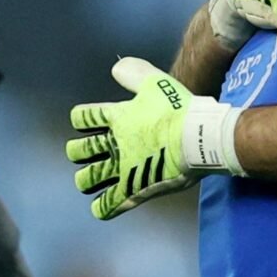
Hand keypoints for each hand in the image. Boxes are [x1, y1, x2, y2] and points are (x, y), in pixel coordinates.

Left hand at [67, 58, 240, 219]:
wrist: (198, 138)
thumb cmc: (179, 109)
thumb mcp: (156, 82)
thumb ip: (134, 73)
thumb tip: (116, 68)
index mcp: (117, 117)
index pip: (83, 117)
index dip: (81, 118)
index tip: (83, 119)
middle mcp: (114, 144)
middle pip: (78, 150)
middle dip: (78, 151)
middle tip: (83, 152)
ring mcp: (122, 169)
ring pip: (88, 179)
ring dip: (86, 179)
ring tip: (89, 179)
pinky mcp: (134, 190)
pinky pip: (108, 205)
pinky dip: (102, 207)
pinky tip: (101, 206)